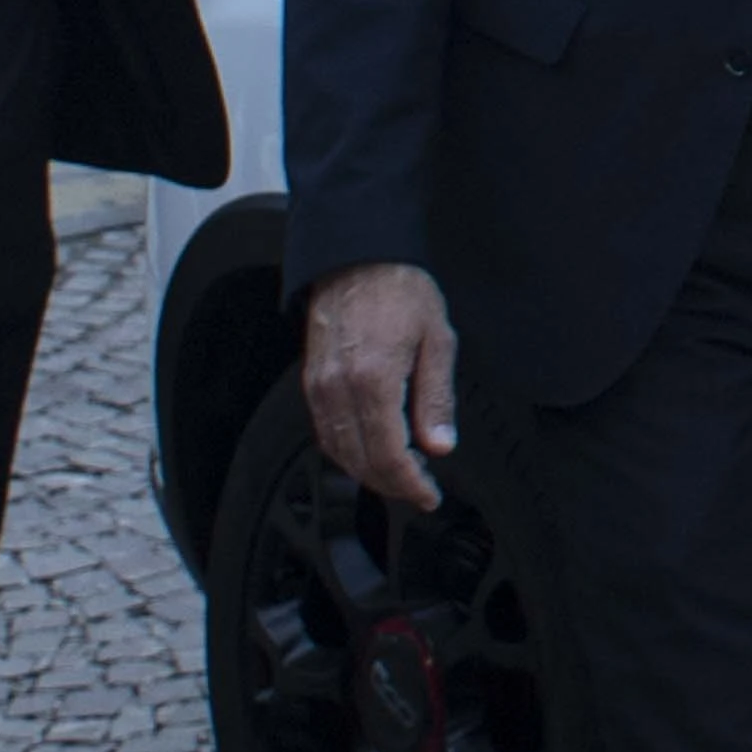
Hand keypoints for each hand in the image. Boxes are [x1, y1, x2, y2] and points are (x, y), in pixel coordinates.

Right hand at [302, 258, 462, 508]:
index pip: (389, 456)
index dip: (410, 485)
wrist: (357, 257)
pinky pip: (326, 431)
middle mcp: (338, 389)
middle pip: (361, 462)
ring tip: (401, 472)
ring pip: (338, 452)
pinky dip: (348, 451)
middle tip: (420, 487)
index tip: (429, 495)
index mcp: (374, 382)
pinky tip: (371, 448)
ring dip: (369, 471)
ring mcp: (320, 387)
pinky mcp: (312, 382)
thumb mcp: (437, 341)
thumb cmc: (401, 290)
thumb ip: (436, 399)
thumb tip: (440, 445)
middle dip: (392, 484)